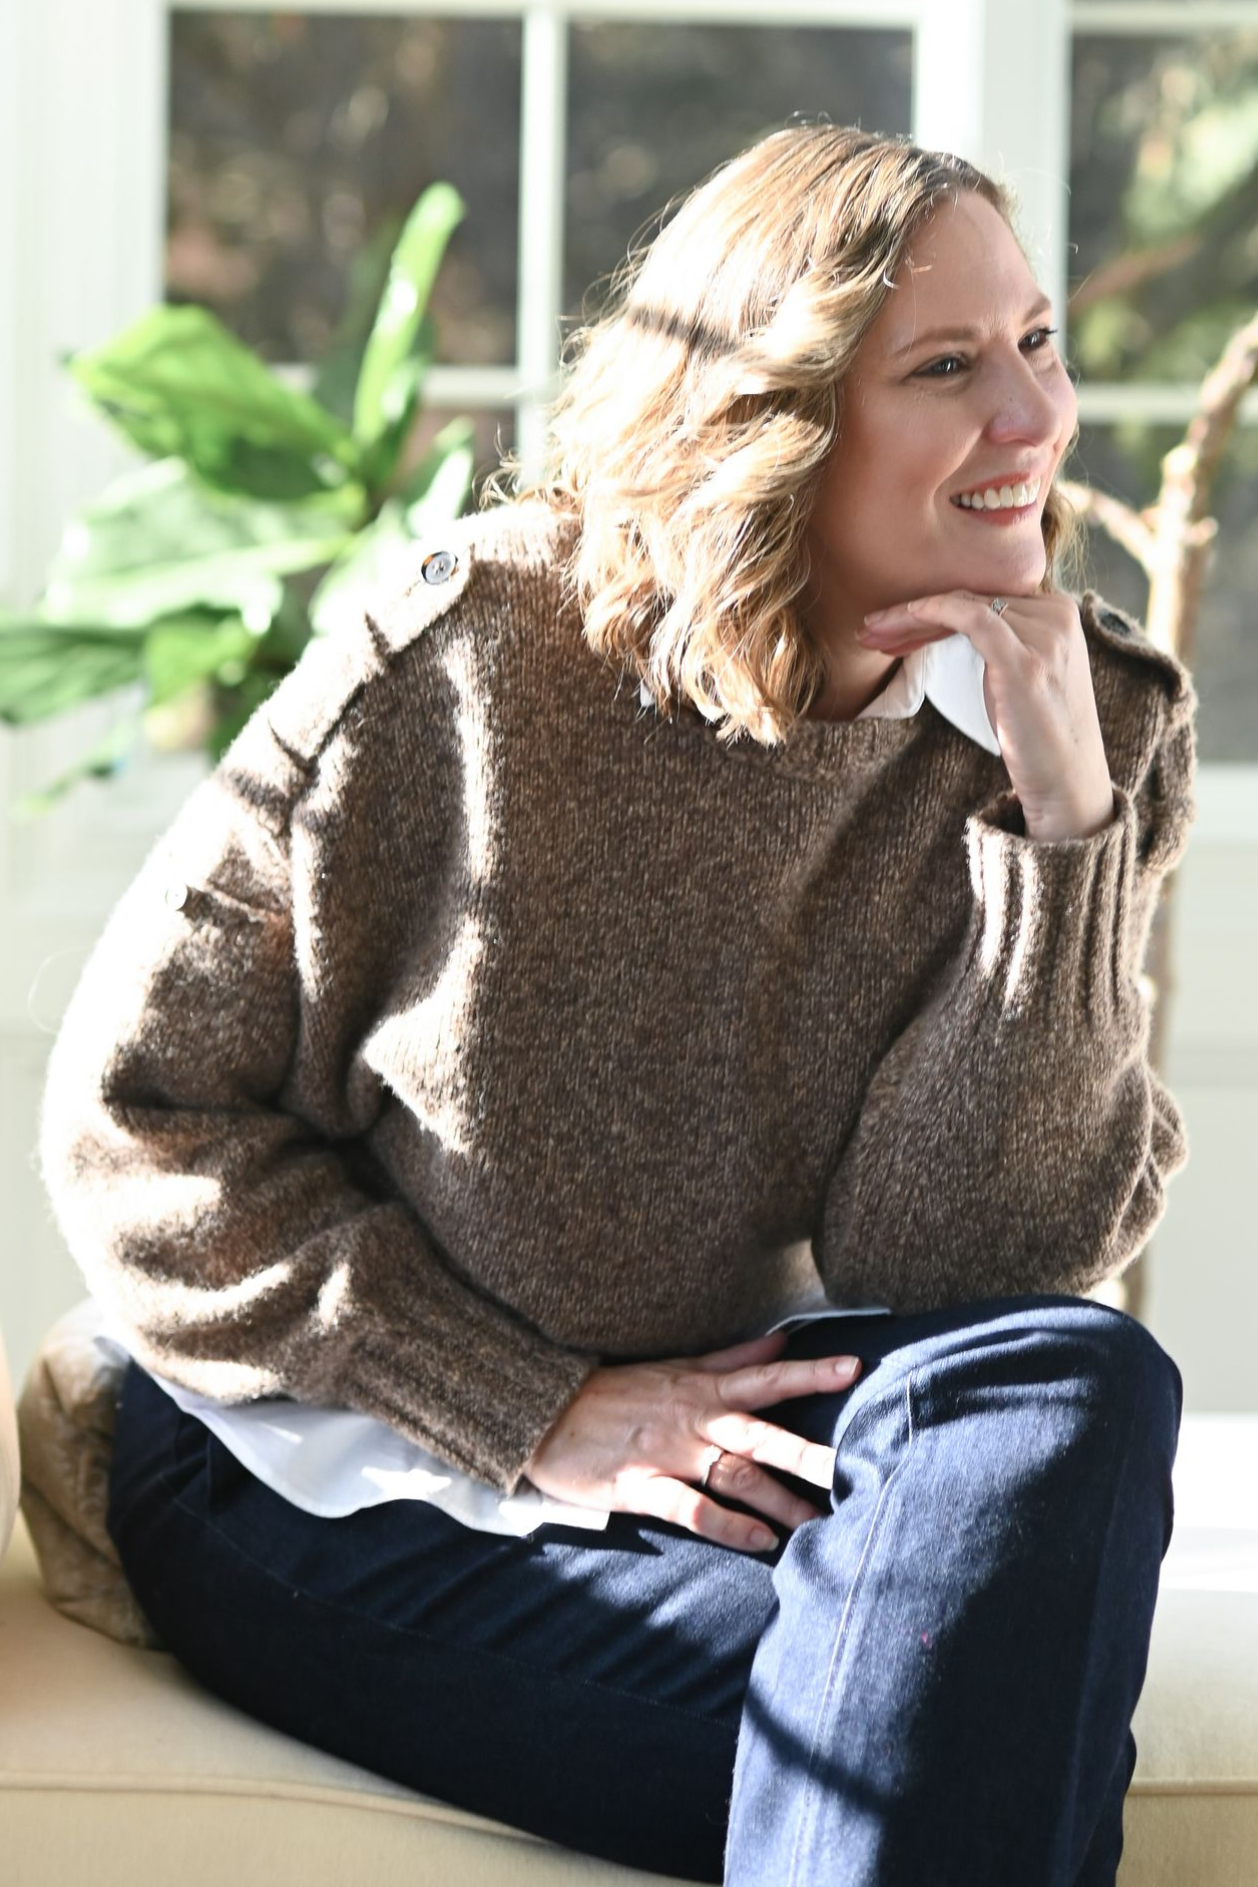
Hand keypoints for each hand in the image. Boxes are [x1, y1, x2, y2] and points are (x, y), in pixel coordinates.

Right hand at [523, 1329, 861, 1553]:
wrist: (543, 1412)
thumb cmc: (614, 1391)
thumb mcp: (674, 1368)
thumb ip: (730, 1358)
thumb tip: (779, 1341)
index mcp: (702, 1388)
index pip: (765, 1377)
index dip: (808, 1373)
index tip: (853, 1368)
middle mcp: (693, 1420)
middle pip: (760, 1433)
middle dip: (808, 1451)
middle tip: (855, 1467)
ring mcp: (667, 1454)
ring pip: (733, 1474)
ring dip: (778, 1500)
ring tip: (818, 1523)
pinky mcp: (639, 1486)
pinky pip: (690, 1508)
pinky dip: (726, 1525)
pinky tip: (760, 1541)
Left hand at [858, 589, 1115, 841]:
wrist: (1067, 781)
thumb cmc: (1039, 734)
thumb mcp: (1025, 673)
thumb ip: (1004, 641)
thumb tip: (952, 624)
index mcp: (1062, 612)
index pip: (986, 594)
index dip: (936, 604)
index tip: (892, 623)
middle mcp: (1059, 615)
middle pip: (972, 597)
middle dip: (915, 610)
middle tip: (871, 624)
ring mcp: (1045, 636)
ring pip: (964, 605)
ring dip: (909, 615)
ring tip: (871, 631)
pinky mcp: (1024, 660)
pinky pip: (970, 618)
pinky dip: (931, 613)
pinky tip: (900, 622)